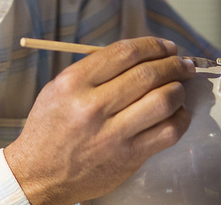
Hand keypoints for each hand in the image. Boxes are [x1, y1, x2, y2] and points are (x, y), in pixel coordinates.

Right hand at [3, 36, 195, 204]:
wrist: (37, 174)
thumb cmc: (50, 127)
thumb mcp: (60, 87)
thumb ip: (95, 70)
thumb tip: (141, 55)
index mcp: (74, 82)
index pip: (125, 52)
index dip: (153, 45)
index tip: (166, 47)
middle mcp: (93, 106)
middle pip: (148, 74)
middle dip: (173, 64)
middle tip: (182, 63)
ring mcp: (112, 134)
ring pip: (163, 100)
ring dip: (179, 88)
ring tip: (180, 85)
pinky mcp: (128, 157)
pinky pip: (168, 132)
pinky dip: (180, 118)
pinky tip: (178, 112)